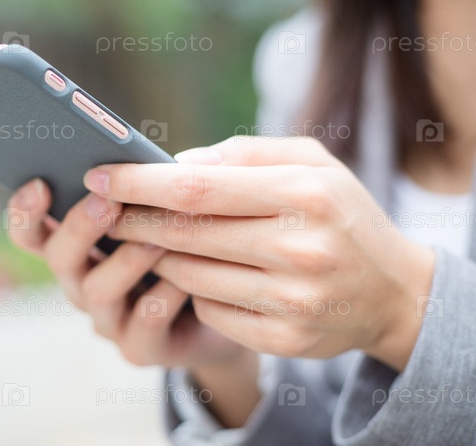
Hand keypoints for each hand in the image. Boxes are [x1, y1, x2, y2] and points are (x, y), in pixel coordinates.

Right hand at [4, 177, 246, 368]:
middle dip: (79, 227)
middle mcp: (81, 283)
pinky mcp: (139, 348)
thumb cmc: (190, 247)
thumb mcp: (170, 213)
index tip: (40, 183)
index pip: (31, 232)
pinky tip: (185, 277)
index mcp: (78, 245)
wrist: (223, 310)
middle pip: (58, 258)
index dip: (25, 210)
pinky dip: (163, 295)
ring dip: (126, 260)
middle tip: (106, 201)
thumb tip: (174, 161)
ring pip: (97, 291)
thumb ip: (159, 187)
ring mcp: (107, 319)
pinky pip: (143, 323)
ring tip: (159, 236)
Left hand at [84, 136, 435, 371]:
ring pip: (187, 274)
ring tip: (152, 238)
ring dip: (158, 255)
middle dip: (132, 220)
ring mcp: (292, 300)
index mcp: (303, 194)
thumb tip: (176, 163)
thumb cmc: (339, 214)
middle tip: (104, 209)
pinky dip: (193, 289)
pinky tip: (200, 273)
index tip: (99, 175)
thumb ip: (245, 153)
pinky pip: (209, 308)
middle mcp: (299, 249)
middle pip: (183, 234)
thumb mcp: (311, 163)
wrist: (392, 292)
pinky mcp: (285, 339)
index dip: (138, 182)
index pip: (195, 187)